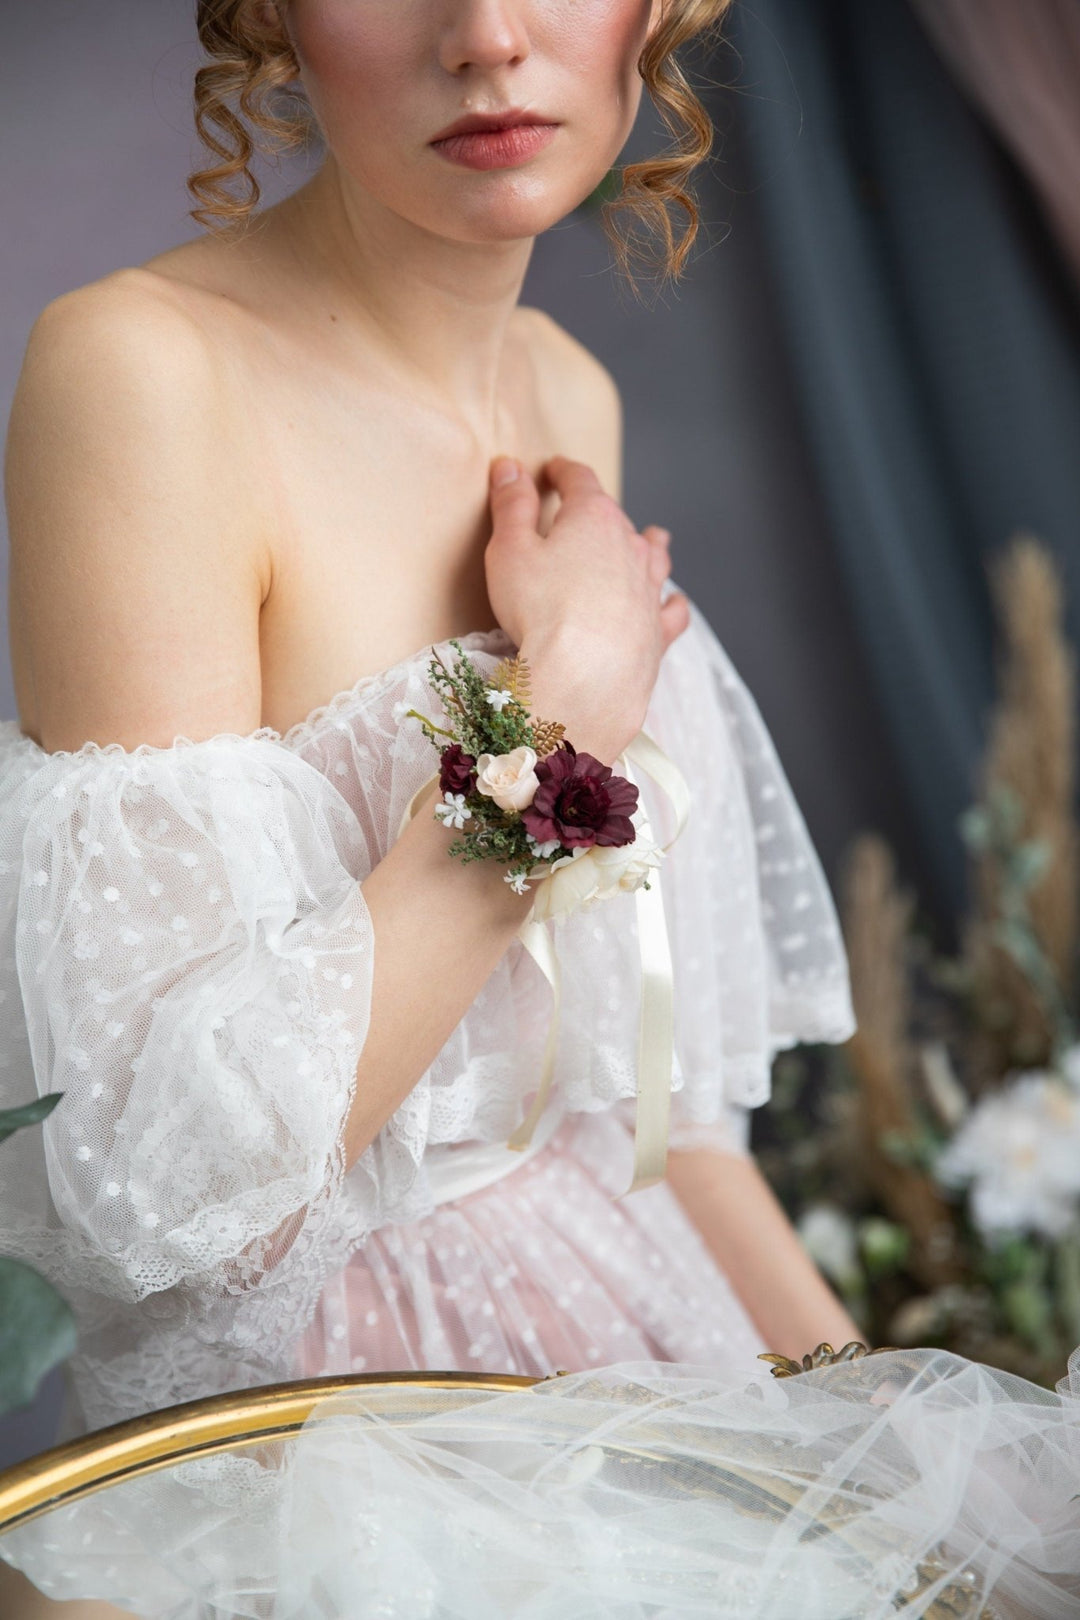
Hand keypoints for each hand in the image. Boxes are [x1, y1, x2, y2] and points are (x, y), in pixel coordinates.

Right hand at [484, 454, 689, 759]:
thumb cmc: (541, 611)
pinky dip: (670, 601)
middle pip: (616, 517)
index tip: (551, 471)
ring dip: (650, 544)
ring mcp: (650, 590)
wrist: (583, 678)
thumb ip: (511, 505)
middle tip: (582, 514)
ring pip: (655, 556)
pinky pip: (672, 608)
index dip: (562, 472)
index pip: (579, 480)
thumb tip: (510, 466)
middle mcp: (631, 547)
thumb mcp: (509, 549)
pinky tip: (671, 602)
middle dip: (598, 511)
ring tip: (652, 536)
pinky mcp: (659, 631)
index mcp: (593, 518)